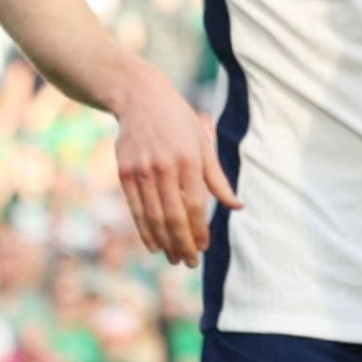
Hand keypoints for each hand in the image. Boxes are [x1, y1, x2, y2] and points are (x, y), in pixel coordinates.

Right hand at [112, 76, 240, 268]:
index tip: (204, 248)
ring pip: (153, 217)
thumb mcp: (204, 144)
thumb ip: (218, 179)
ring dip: (164, 242)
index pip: (195, 205)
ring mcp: (141, 172)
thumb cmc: (179, 122)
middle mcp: (164, 168)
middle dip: (182, 243)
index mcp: (189, 160)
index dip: (199, 231)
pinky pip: (136, 209)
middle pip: (173, 216)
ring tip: (173, 258)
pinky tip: (154, 244)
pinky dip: (144, 230)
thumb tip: (236, 206)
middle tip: (188, 262)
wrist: (140, 98)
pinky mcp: (124, 174)